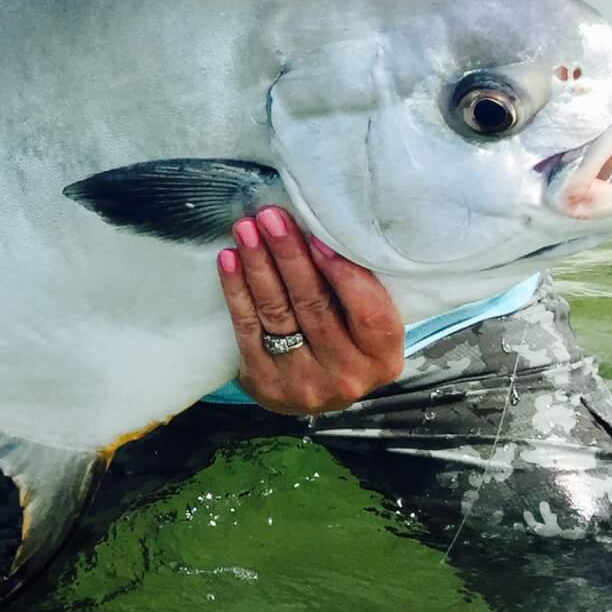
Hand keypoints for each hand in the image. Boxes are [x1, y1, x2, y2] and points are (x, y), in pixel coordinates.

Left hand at [218, 207, 403, 416]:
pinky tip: (229, 259)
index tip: (317, 236)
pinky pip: (247, 328)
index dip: (344, 274)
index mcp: (382, 357)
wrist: (312, 393)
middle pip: (314, 305)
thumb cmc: (344, 341)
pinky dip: (236, 290)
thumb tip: (325, 230)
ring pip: (277, 313)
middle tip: (271, 218)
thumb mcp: (366, 323)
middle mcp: (347, 375)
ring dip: (258, 265)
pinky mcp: (265, 382)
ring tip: (246, 229)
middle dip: (289, 256)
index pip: (369, 313)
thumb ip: (358, 288)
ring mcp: (304, 382)